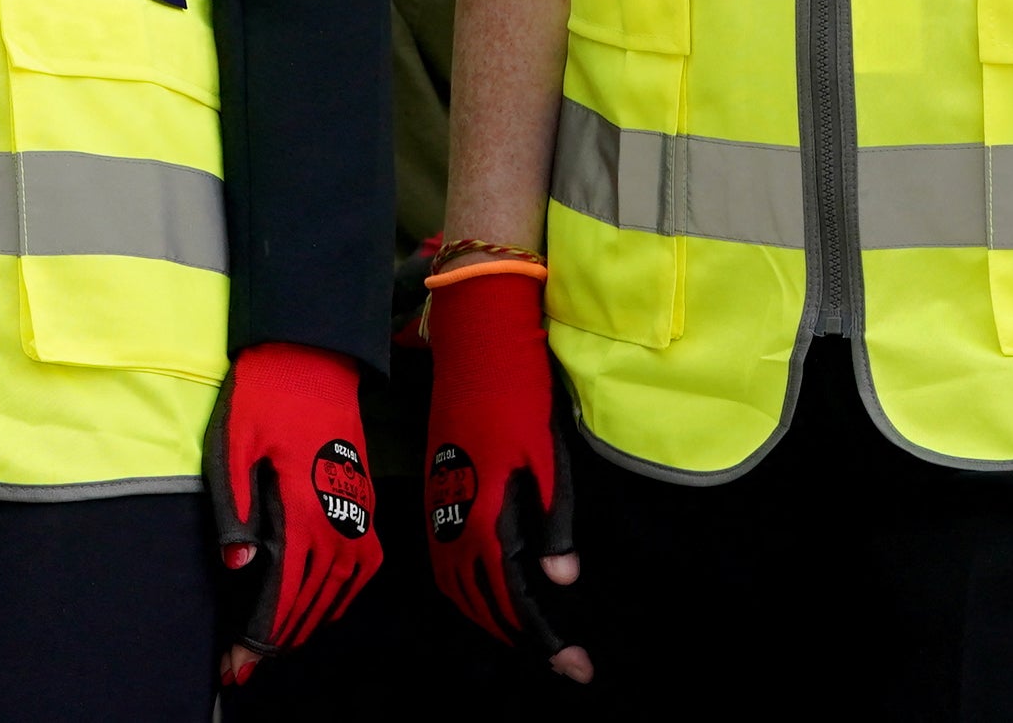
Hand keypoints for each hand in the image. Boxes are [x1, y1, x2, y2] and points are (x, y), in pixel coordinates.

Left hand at [206, 341, 384, 684]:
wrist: (313, 355)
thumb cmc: (266, 395)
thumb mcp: (235, 442)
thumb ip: (235, 506)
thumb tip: (237, 565)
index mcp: (302, 508)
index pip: (283, 590)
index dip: (259, 634)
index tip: (236, 664)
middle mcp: (339, 520)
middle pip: (309, 599)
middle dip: (276, 638)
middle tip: (244, 666)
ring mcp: (358, 513)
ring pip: (338, 588)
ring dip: (309, 621)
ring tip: (278, 644)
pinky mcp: (365, 502)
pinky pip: (363, 566)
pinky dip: (343, 594)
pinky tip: (324, 606)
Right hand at [421, 268, 587, 681]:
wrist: (474, 344)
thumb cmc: (520, 395)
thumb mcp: (548, 460)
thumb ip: (553, 525)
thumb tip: (564, 583)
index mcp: (485, 517)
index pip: (515, 600)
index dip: (545, 639)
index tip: (576, 668)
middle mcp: (452, 522)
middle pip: (483, 605)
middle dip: (522, 639)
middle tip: (565, 661)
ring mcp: (438, 508)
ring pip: (459, 588)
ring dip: (493, 619)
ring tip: (532, 636)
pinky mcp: (436, 493)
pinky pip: (447, 562)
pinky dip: (471, 590)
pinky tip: (495, 591)